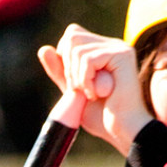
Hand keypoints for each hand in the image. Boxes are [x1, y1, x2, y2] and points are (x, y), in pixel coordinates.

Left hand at [36, 24, 153, 155]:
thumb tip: (43, 49)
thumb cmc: (101, 116)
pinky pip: (88, 60)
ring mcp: (119, 48)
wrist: (122, 131)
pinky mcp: (123, 55)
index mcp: (102, 50)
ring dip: (78, 78)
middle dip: (68, 67)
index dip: (64, 59)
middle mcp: (112, 45)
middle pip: (71, 36)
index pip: (71, 35)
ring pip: (77, 50)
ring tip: (92, 93)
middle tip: (82, 90)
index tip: (76, 84)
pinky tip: (97, 94)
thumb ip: (60, 71)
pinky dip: (85, 80)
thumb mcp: (72, 91)